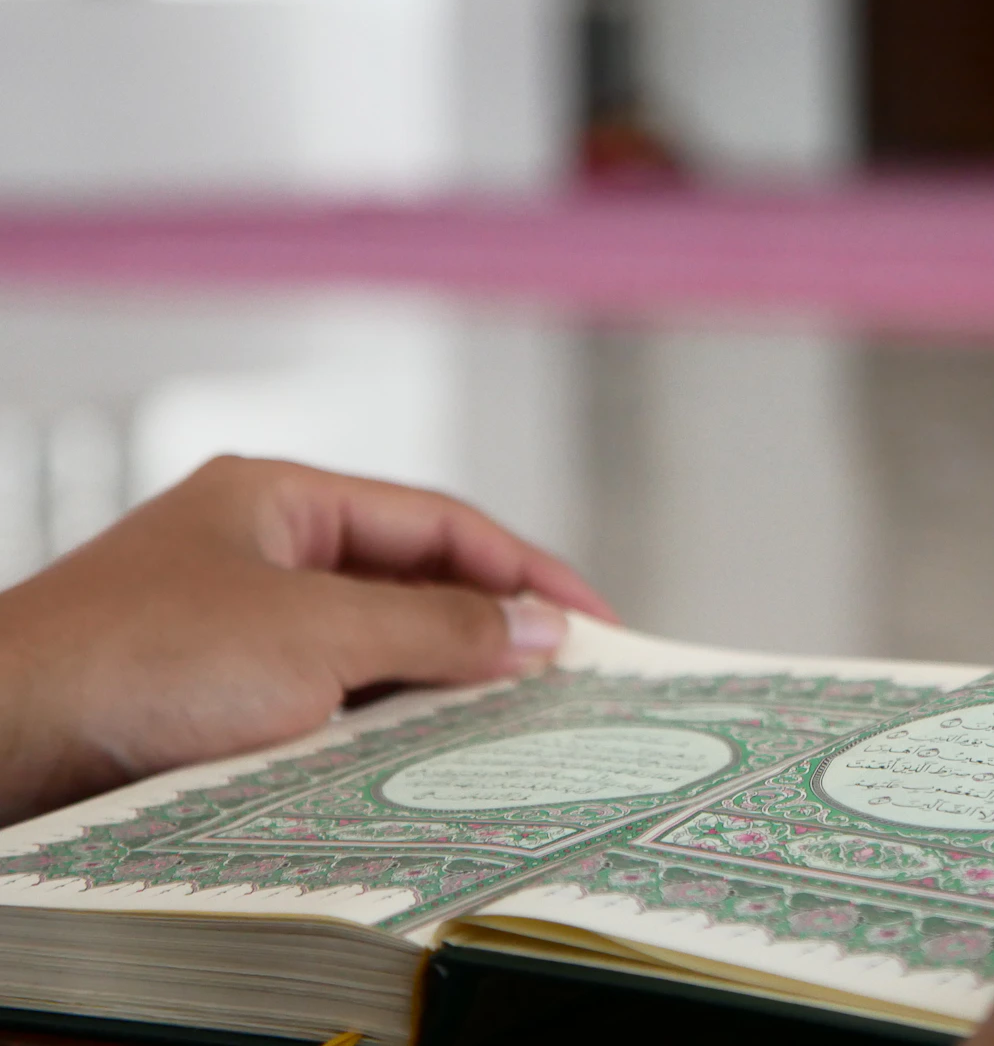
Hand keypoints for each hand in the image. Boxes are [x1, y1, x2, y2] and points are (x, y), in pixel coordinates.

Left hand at [0, 455, 616, 825]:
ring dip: (437, 684)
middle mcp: (261, 552)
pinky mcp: (213, 699)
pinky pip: (325, 701)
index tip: (593, 619)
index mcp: (282, 498)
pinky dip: (381, 725)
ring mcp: (235, 627)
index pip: (437, 521)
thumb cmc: (135, 662)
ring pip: (369, 648)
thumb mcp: (316, 635)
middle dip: (489, 629)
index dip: (525, 567)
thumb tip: (539, 628)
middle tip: (569, 681)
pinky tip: (422, 760)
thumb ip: (439, 626)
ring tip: (513, 727)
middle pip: (410, 582)